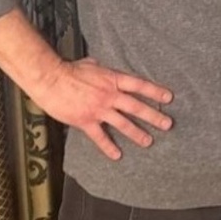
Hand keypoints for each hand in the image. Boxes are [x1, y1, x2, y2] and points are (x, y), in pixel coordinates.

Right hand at [29, 57, 172, 160]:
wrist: (51, 80)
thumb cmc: (70, 69)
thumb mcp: (92, 64)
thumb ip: (104, 70)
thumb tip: (105, 69)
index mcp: (113, 80)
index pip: (139, 85)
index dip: (155, 91)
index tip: (169, 98)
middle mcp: (110, 95)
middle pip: (136, 107)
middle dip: (154, 116)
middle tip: (168, 124)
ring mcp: (99, 109)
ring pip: (123, 124)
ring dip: (137, 133)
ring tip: (149, 142)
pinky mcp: (86, 121)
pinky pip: (100, 137)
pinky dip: (109, 147)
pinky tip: (117, 155)